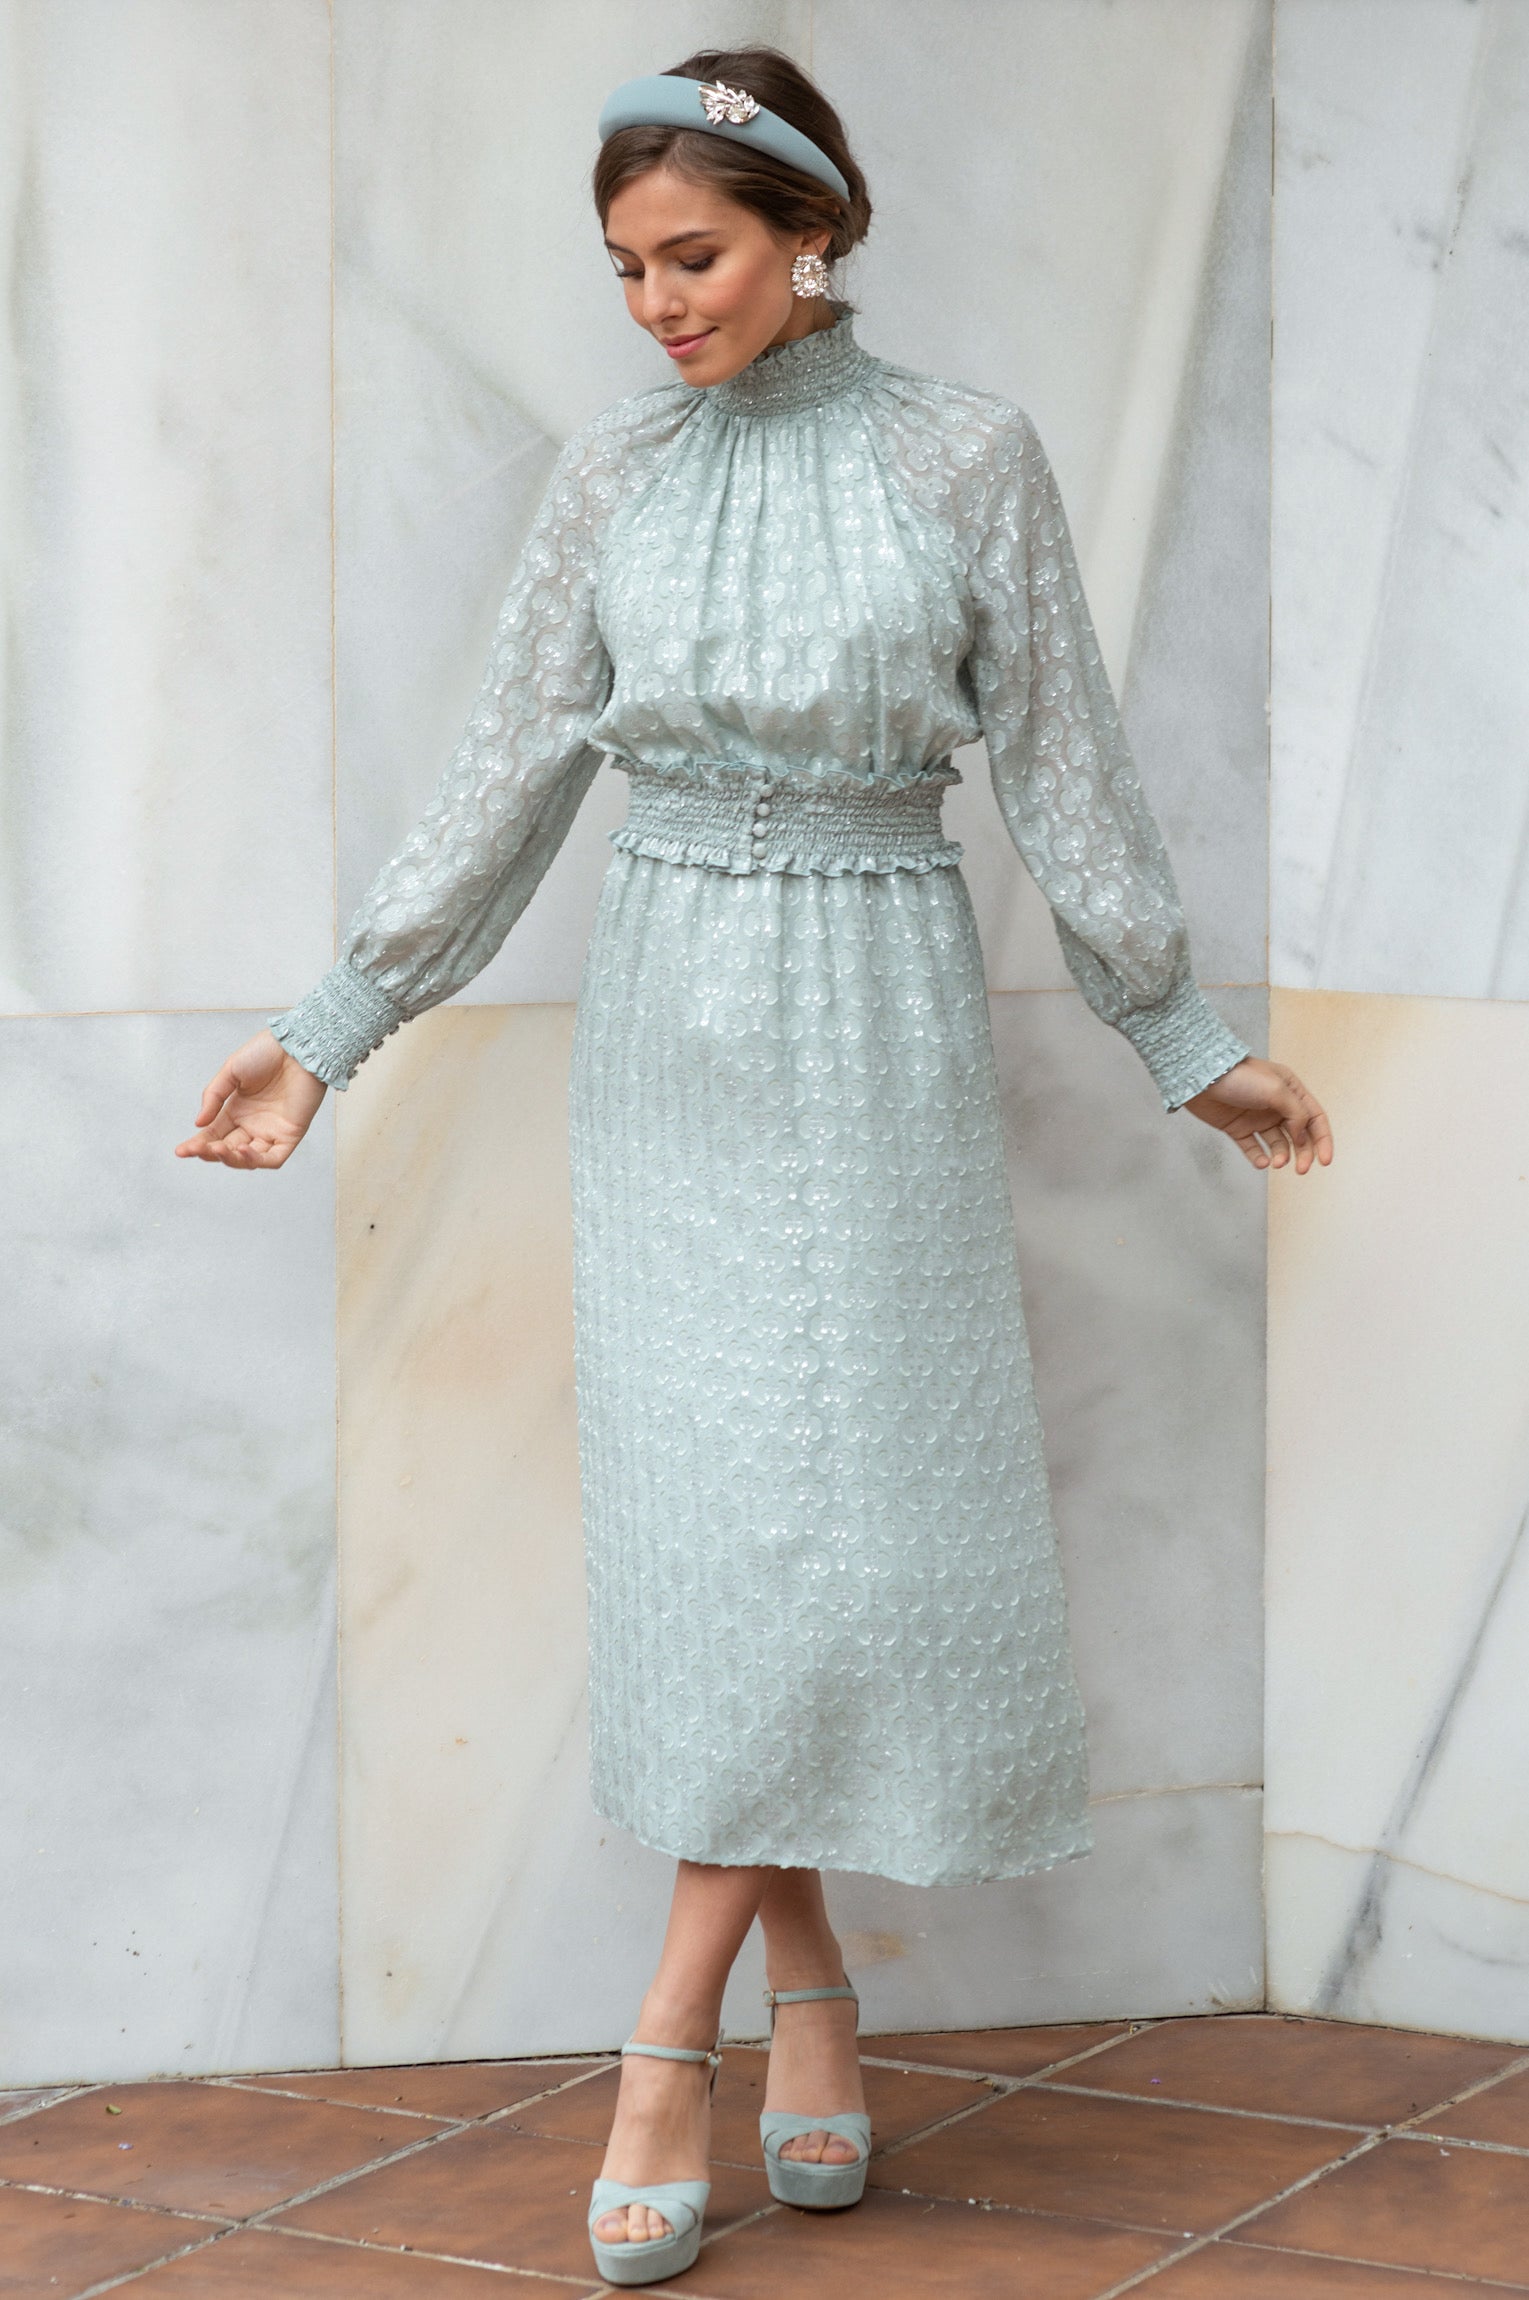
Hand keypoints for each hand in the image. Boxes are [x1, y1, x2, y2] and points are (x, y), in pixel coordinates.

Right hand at [174, 1029, 327, 1168]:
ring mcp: (271, 1131)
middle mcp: (252, 1124)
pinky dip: (257, 1160)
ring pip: (248, 1159)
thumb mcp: (231, 1072)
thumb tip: (199, 1124)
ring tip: (218, 1149)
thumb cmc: (266, 1053)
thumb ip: (213, 1097)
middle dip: (210, 1153)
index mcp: (236, 1110)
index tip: (181, 1150)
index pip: (213, 1135)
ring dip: (231, 1159)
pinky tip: (242, 1150)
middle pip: (227, 1149)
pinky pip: (273, 1158)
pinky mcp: (291, 1135)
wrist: (297, 1046)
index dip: (197, 1145)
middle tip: (197, 1150)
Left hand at [1182, 1056, 1332, 1173]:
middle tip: (1302, 1169)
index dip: (1323, 1140)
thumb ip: (1296, 1113)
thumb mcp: (1277, 1090)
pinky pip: (1253, 1148)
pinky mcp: (1238, 1128)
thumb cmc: (1240, 1077)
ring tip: (1277, 1162)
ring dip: (1282, 1155)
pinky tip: (1261, 1162)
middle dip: (1304, 1153)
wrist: (1201, 1077)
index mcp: (1291, 1090)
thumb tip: (1301, 1135)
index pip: (1315, 1118)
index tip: (1325, 1161)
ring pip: (1278, 1143)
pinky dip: (1259, 1158)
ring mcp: (1257, 1117)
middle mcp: (1277, 1104)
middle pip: (1299, 1134)